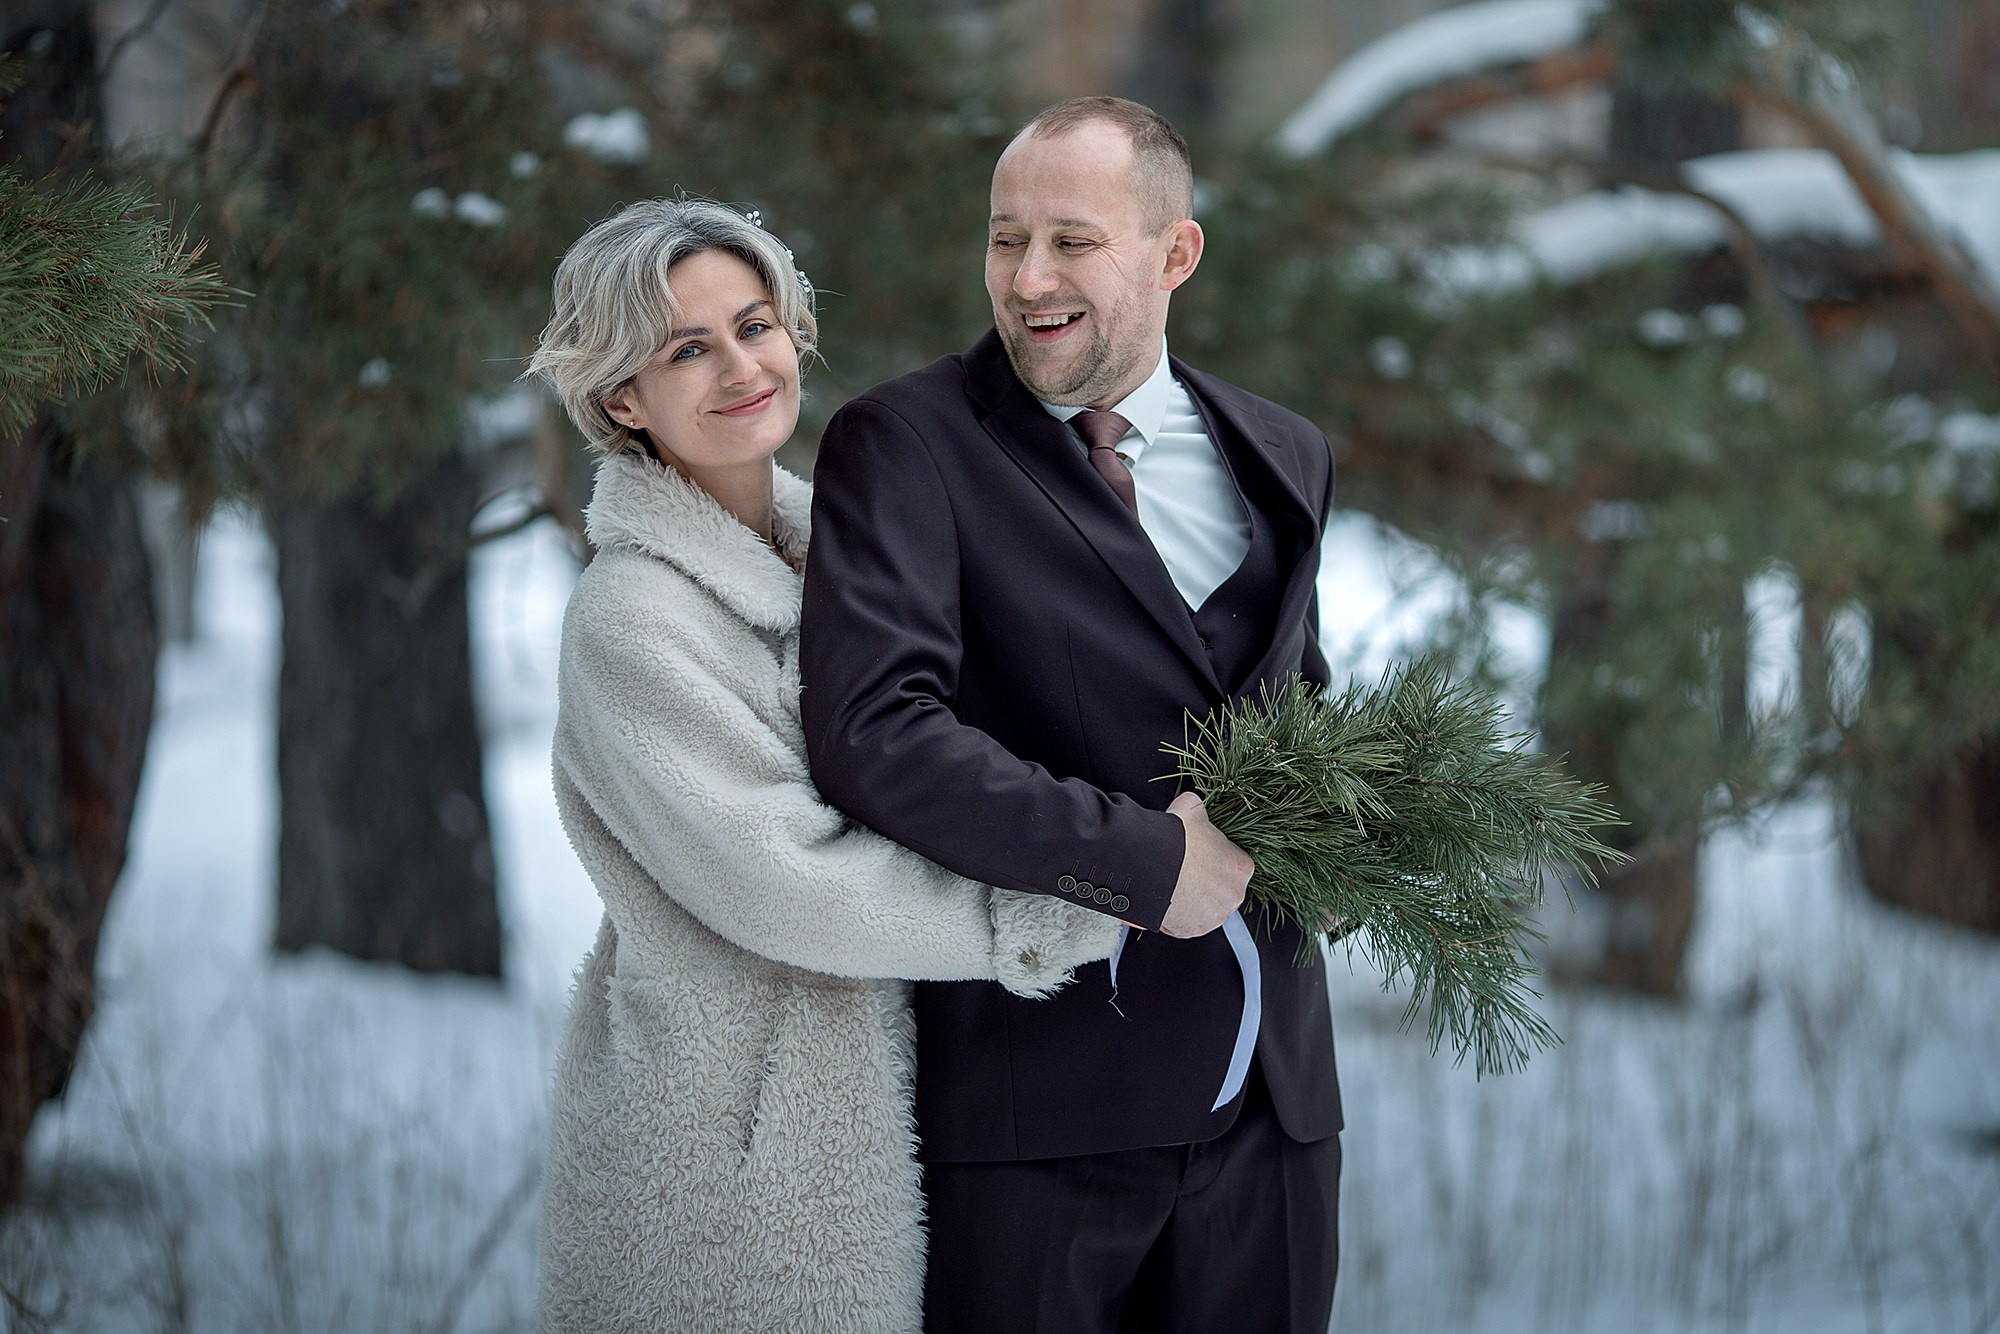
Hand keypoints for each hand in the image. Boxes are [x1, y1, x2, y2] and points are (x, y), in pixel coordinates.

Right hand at [1159, 792, 1252, 938]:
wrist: (1151, 864)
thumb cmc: (1174, 837)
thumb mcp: (1190, 808)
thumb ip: (1199, 810)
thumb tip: (1192, 805)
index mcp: (1241, 867)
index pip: (1234, 864)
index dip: (1214, 857)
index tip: (1200, 855)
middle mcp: (1234, 895)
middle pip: (1221, 888)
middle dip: (1205, 882)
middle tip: (1185, 871)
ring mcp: (1214, 915)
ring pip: (1205, 907)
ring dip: (1193, 899)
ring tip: (1173, 885)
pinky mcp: (1194, 929)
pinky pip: (1188, 923)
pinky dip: (1178, 915)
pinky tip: (1167, 899)